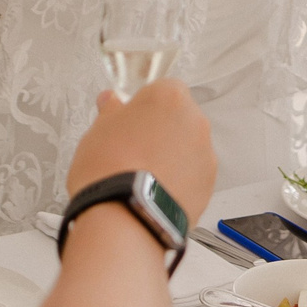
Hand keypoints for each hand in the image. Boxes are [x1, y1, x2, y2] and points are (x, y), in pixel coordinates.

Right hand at [69, 77, 216, 221]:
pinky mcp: (209, 184)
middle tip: (133, 149)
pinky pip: (193, 175)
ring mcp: (205, 153)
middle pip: (179, 118)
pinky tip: (155, 193)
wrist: (125, 217)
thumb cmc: (109, 170)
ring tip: (142, 177)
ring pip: (188, 148)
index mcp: (168, 97)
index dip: (145, 106)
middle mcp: (194, 121)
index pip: (163, 89)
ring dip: (171, 157)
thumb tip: (112, 102)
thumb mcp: (97, 130)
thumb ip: (111, 112)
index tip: (130, 120)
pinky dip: (179, 181)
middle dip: (161, 131)